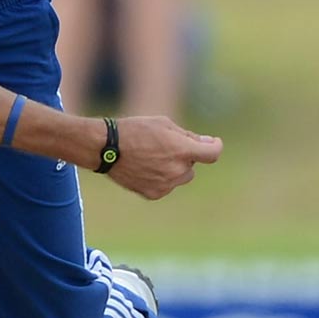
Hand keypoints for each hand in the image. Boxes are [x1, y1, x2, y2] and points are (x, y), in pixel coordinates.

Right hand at [104, 115, 221, 200]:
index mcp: (183, 150)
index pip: (213, 153)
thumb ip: (187, 135)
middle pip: (192, 166)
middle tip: (162, 148)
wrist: (104, 148)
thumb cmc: (134, 131)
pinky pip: (165, 186)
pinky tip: (142, 169)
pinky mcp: (154, 193)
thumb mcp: (162, 124)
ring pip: (180, 177)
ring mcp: (166, 184)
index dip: (214, 146)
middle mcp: (177, 170)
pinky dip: (159, 179)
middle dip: (183, 157)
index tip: (211, 143)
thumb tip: (207, 143)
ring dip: (173, 169)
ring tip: (149, 159)